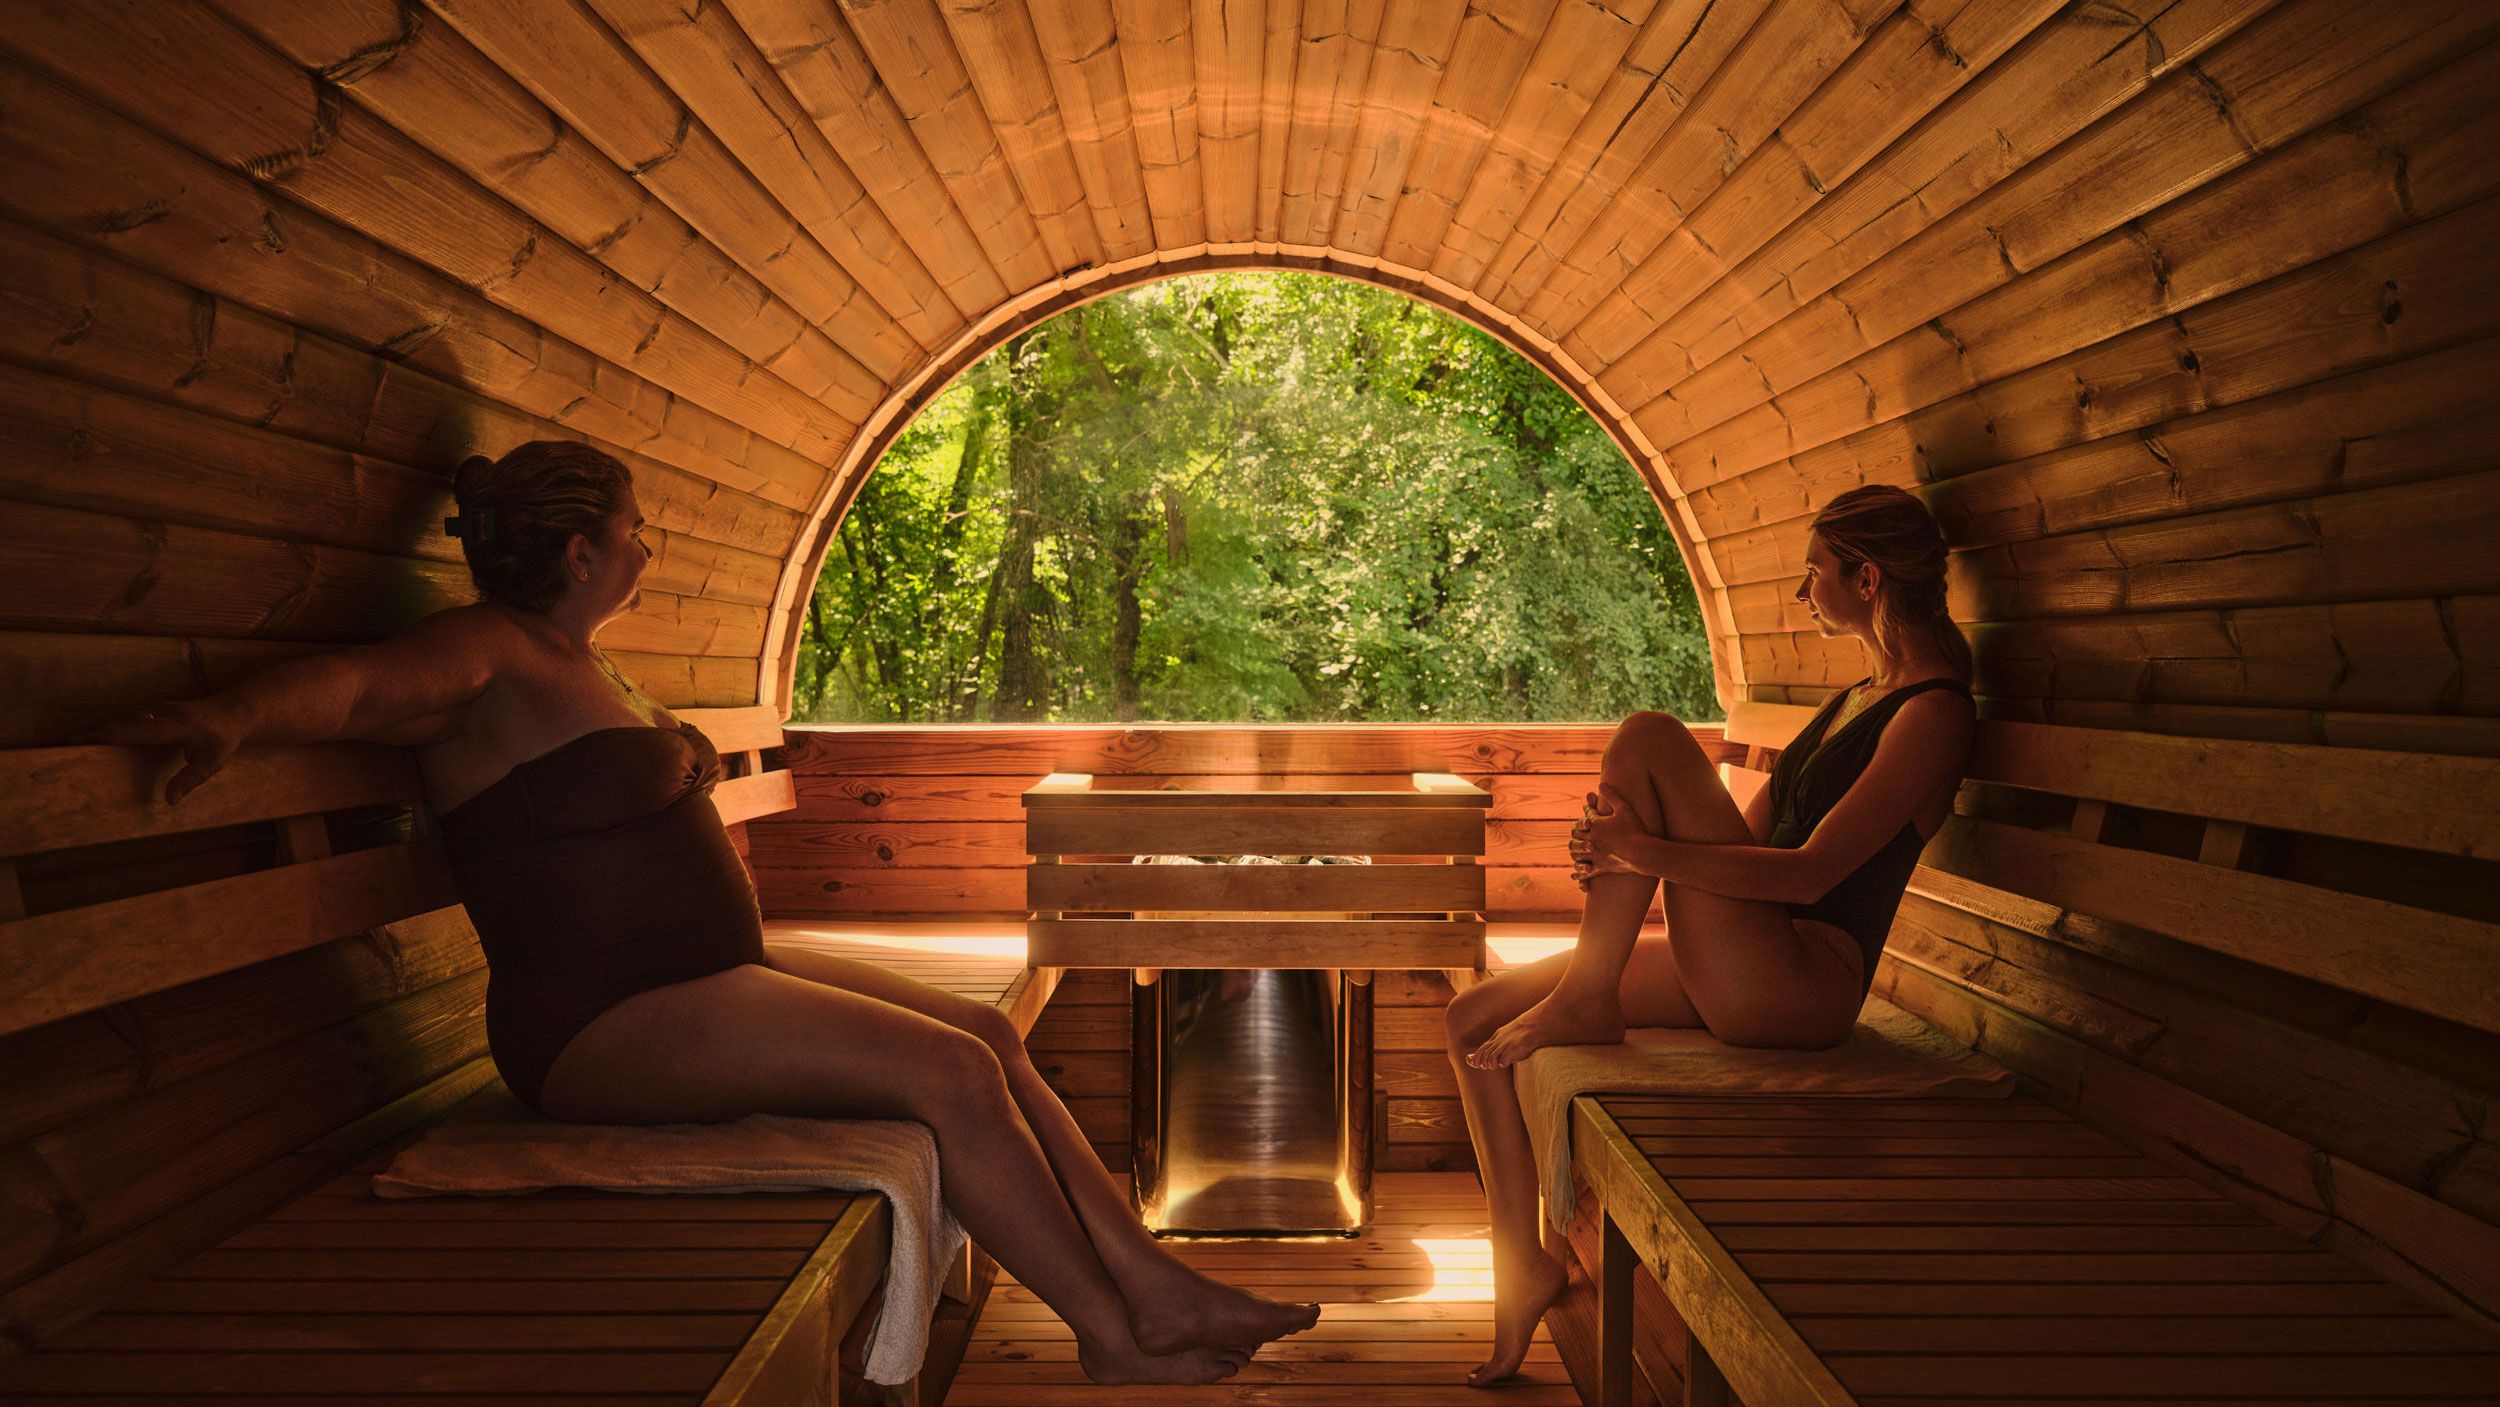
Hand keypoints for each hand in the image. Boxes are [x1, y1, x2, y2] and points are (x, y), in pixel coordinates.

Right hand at [75, 700, 242, 805]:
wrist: (234, 711)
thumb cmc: (223, 739)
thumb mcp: (212, 763)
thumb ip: (189, 780)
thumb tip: (169, 801)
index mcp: (178, 725)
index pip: (142, 730)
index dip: (116, 734)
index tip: (91, 738)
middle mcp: (165, 714)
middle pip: (127, 723)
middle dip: (99, 733)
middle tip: (71, 744)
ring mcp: (159, 710)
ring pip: (126, 721)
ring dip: (103, 731)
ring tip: (76, 743)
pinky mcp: (155, 712)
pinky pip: (131, 721)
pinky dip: (114, 729)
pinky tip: (96, 739)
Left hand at [1568, 785, 1644, 887]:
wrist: (1641, 852)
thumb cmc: (1634, 829)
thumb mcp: (1623, 808)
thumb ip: (1612, 795)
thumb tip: (1601, 783)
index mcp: (1594, 825)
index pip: (1586, 815)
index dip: (1588, 808)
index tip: (1590, 803)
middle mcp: (1591, 840)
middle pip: (1575, 835)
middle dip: (1576, 831)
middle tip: (1579, 829)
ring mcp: (1595, 855)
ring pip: (1576, 853)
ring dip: (1575, 850)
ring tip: (1576, 849)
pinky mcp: (1601, 868)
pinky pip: (1586, 873)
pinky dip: (1580, 874)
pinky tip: (1574, 875)